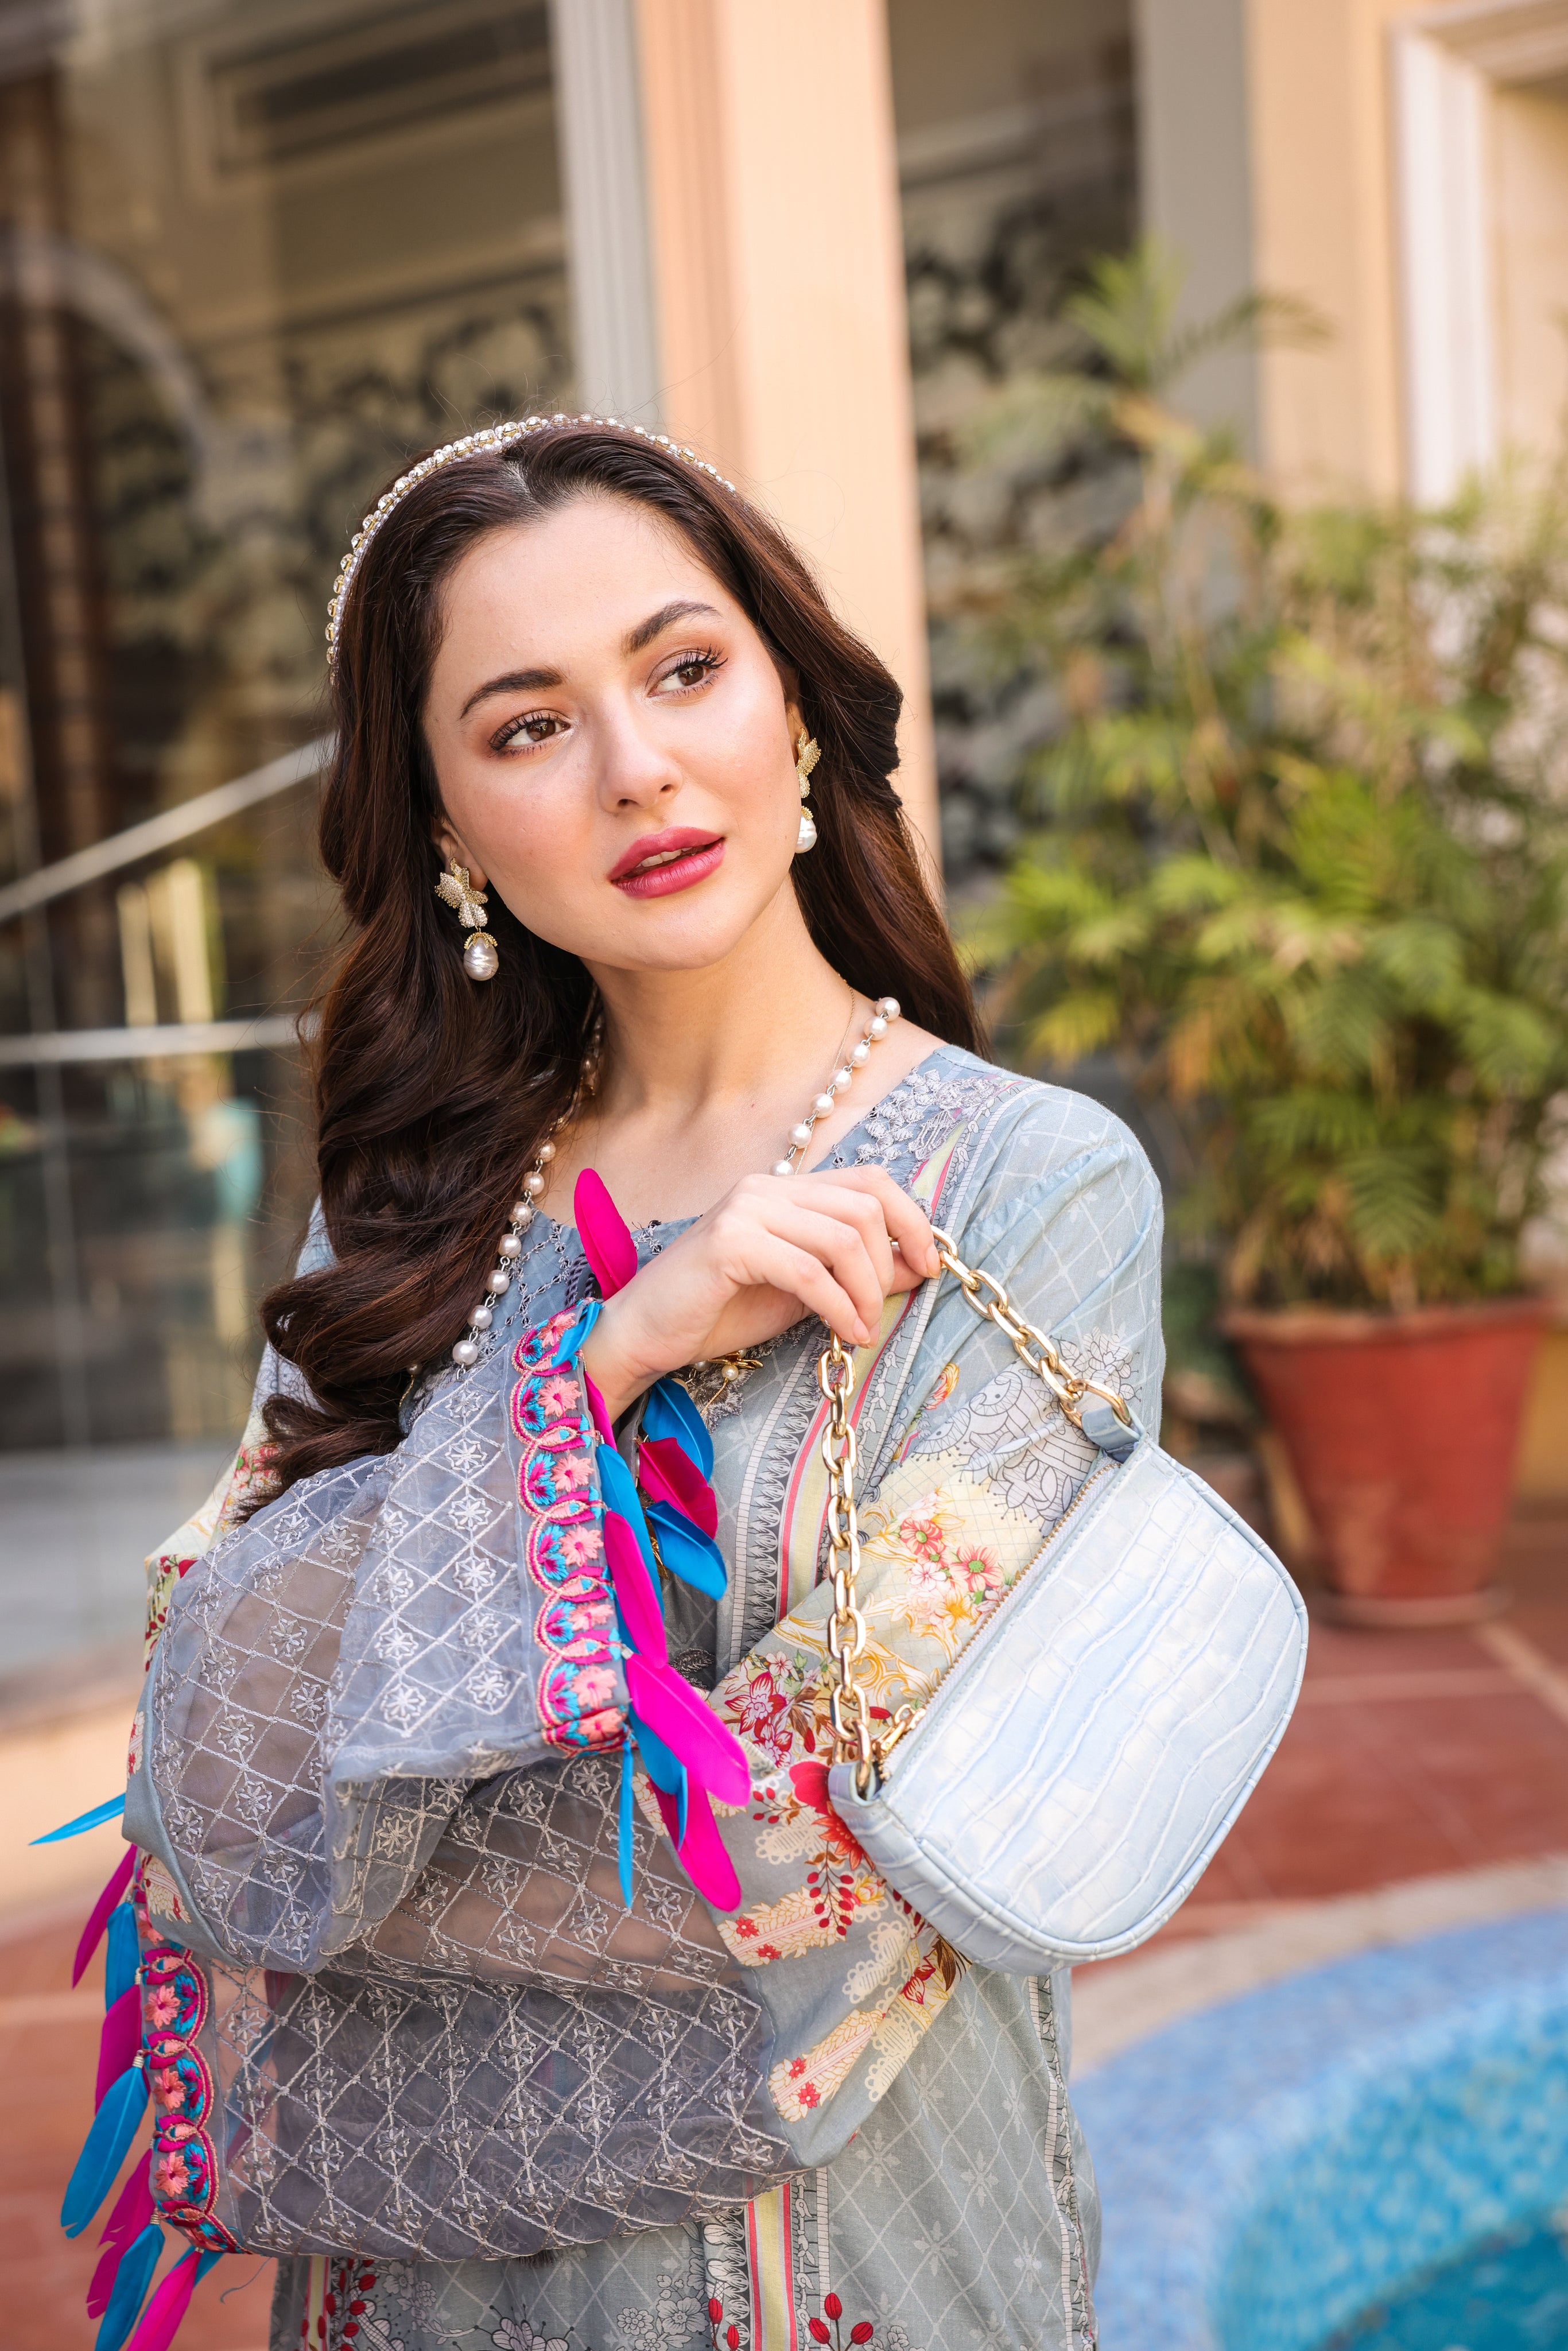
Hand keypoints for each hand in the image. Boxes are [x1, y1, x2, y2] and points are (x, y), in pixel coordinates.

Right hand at [578, 1167, 939, 1420]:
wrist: (645, 1333)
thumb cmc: (720, 1311)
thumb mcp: (802, 1290)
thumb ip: (853, 1273)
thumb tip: (919, 1268)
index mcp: (784, 1189)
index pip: (870, 1181)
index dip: (911, 1220)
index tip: (927, 1266)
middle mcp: (766, 1188)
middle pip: (864, 1206)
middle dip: (890, 1262)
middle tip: (883, 1311)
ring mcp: (745, 1211)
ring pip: (842, 1238)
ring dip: (866, 1291)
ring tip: (862, 1329)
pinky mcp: (729, 1244)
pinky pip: (808, 1270)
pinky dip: (839, 1306)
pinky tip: (845, 1333)